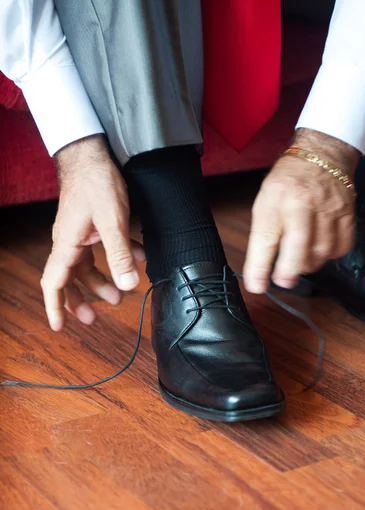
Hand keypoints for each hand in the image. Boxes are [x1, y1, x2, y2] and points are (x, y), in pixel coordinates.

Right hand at [41, 135, 144, 330]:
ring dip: (102, 281)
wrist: (90, 153)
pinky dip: (116, 258)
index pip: (54, 283)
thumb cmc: (96, 183)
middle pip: (70, 279)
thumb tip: (128, 286)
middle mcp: (68, 242)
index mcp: (67, 245)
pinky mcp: (90, 225)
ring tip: (120, 296)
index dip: (55, 307)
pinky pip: (99, 249)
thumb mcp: (112, 221)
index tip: (59, 328)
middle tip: (94, 317)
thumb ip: (120, 254)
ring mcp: (78, 233)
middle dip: (81, 300)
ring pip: (86, 266)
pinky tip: (136, 259)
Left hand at [244, 128, 359, 292]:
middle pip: (299, 246)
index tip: (256, 286)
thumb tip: (259, 271)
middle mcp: (303, 204)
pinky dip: (330, 255)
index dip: (259, 266)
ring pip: (322, 251)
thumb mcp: (265, 201)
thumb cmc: (288, 182)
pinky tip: (320, 249)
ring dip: (309, 264)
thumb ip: (263, 234)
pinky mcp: (347, 214)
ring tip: (301, 260)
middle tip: (283, 281)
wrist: (322, 155)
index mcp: (276, 200)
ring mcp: (328, 209)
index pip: (265, 238)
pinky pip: (342, 247)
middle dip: (289, 271)